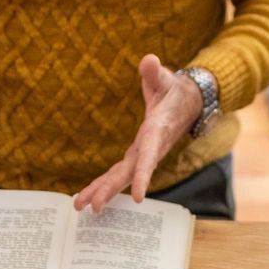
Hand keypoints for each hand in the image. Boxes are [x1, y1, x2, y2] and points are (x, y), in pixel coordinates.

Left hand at [72, 55, 202, 212]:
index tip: (138, 197)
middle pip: (128, 173)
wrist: (188, 104)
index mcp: (157, 132)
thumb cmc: (175, 91)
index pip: (149, 157)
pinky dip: (103, 185)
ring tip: (80, 206)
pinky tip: (88, 197)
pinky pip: (118, 173)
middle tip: (93, 206)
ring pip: (120, 176)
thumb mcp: (166, 78)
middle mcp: (149, 148)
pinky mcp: (136, 155)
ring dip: (101, 191)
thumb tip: (148, 61)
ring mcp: (142, 154)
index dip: (142, 176)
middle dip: (111, 189)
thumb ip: (155, 72)